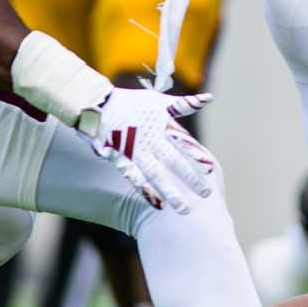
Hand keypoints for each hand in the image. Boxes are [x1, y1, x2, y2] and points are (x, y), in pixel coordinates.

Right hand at [81, 88, 215, 213]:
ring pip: (155, 174)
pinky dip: (144, 190)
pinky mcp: (120, 158)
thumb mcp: (158, 100)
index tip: (211, 169)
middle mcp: (149, 139)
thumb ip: (184, 104)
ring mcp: (134, 150)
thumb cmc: (131, 102)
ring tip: (182, 208)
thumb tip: (209, 98)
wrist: (96, 105)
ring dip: (169, 191)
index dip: (196, 156)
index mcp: (161, 125)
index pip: (183, 142)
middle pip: (172, 161)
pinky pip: (133, 177)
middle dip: (189, 178)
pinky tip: (155, 203)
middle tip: (206, 194)